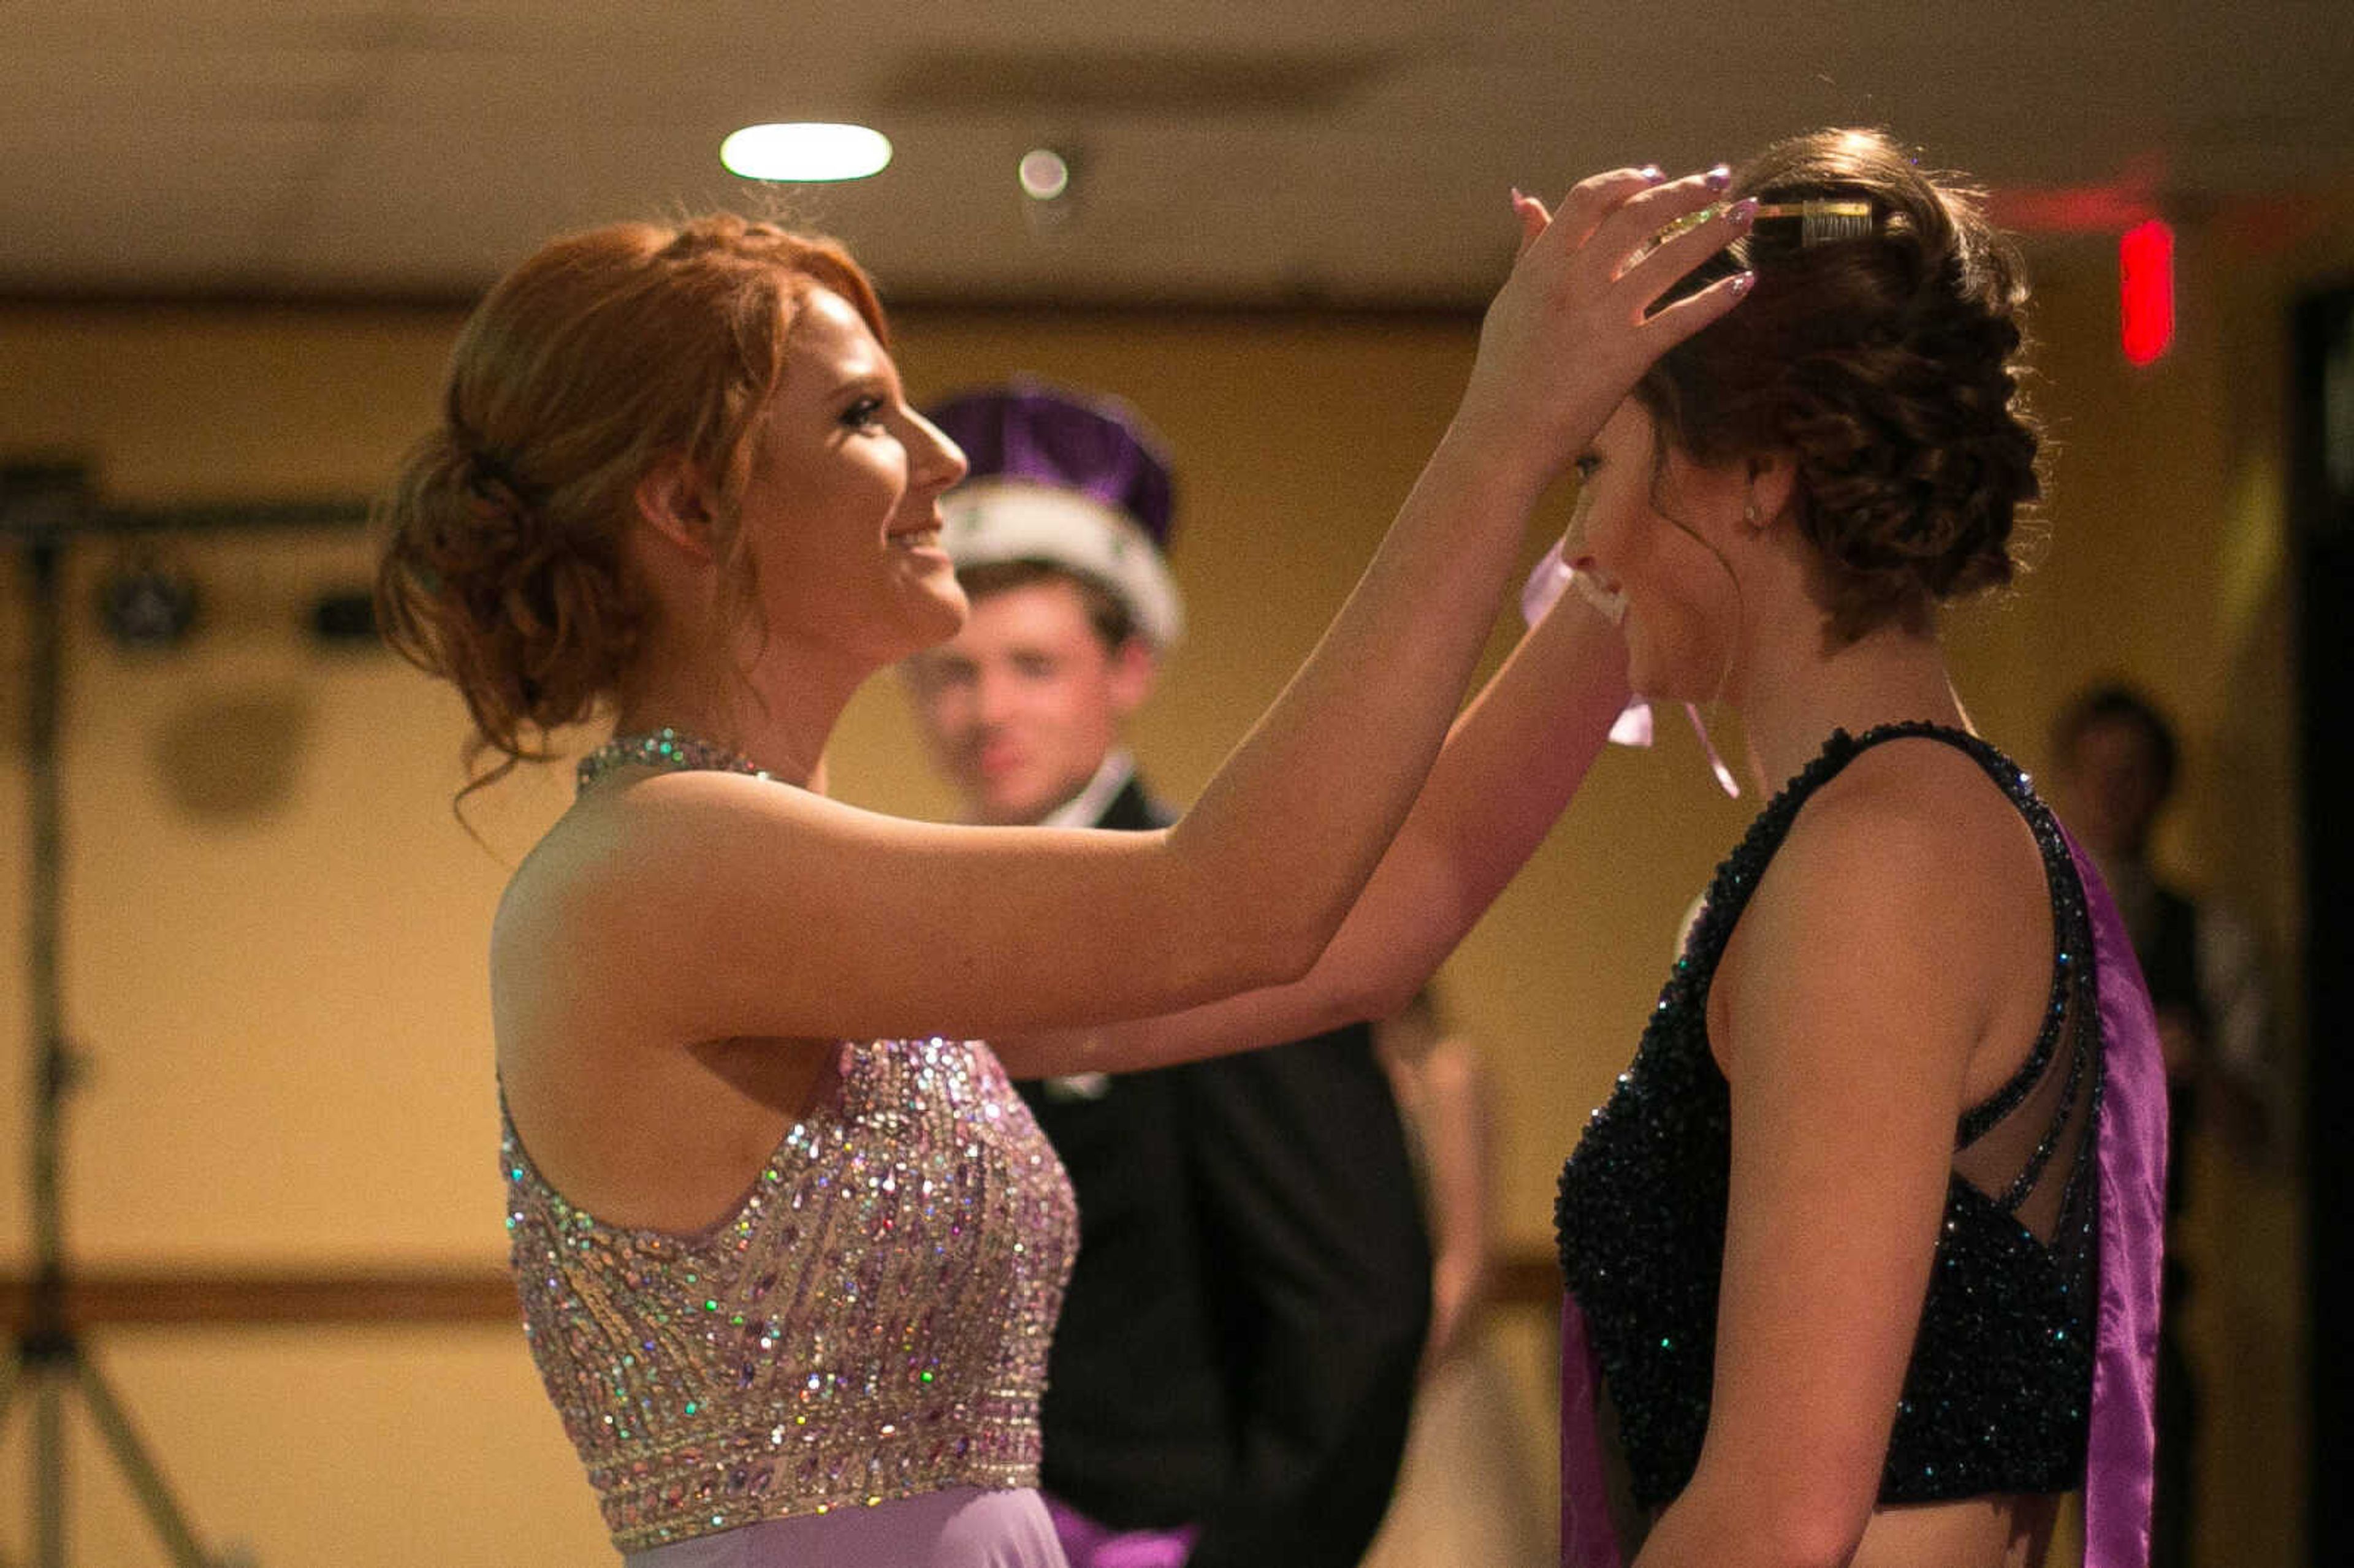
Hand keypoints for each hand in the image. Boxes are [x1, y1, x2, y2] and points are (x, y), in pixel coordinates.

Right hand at [1455, 166, 1756, 491]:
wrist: (1502, 440)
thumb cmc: (1503, 375)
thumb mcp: (1510, 302)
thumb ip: (1528, 250)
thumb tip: (1525, 198)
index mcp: (1542, 267)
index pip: (1589, 199)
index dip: (1627, 179)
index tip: (1657, 173)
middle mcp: (1573, 284)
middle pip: (1638, 215)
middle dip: (1685, 192)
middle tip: (1719, 179)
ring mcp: (1601, 319)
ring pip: (1669, 258)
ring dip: (1714, 230)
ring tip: (1747, 213)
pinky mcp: (1626, 358)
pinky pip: (1682, 318)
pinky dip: (1718, 298)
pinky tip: (1745, 282)